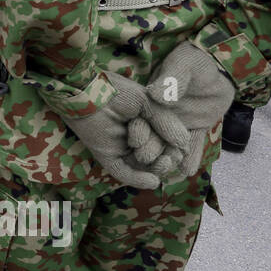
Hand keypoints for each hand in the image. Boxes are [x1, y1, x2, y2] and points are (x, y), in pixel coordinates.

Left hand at [64, 74, 180, 189]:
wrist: (86, 90)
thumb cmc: (116, 90)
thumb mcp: (148, 103)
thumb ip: (166, 122)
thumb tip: (184, 145)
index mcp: (148, 124)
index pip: (168, 143)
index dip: (176, 149)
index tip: (181, 148)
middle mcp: (136, 138)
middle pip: (157, 155)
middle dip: (157, 148)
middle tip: (142, 135)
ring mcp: (121, 148)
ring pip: (143, 165)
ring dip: (150, 161)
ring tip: (142, 149)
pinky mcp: (105, 155)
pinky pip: (123, 172)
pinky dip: (137, 179)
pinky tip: (152, 181)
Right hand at [143, 43, 236, 178]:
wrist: (220, 64)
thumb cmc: (195, 59)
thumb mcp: (182, 64)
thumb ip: (171, 79)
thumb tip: (157, 95)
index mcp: (152, 99)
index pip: (141, 118)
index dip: (139, 131)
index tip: (137, 142)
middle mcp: (162, 115)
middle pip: (154, 136)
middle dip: (153, 151)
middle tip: (154, 162)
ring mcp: (180, 123)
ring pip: (172, 145)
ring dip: (171, 158)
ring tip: (172, 171)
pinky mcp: (197, 128)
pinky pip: (194, 143)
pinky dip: (191, 157)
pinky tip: (189, 170)